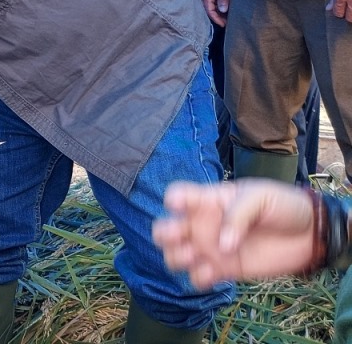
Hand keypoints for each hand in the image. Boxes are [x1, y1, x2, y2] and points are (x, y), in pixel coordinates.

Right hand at [152, 179, 315, 288]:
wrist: (309, 234)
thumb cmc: (283, 205)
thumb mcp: (261, 197)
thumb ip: (239, 215)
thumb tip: (222, 245)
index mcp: (208, 200)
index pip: (178, 195)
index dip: (172, 200)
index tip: (178, 206)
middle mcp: (203, 224)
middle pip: (164, 229)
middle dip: (166, 234)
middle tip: (183, 237)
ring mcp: (211, 249)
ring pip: (175, 255)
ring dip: (178, 258)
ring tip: (198, 257)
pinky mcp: (224, 271)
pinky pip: (198, 278)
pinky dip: (199, 278)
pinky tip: (214, 273)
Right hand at [198, 0, 230, 27]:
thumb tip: (222, 10)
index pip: (209, 10)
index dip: (216, 18)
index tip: (224, 24)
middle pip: (208, 7)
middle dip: (217, 15)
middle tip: (226, 21)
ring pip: (210, 2)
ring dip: (217, 9)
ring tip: (226, 14)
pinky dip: (217, 2)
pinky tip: (223, 4)